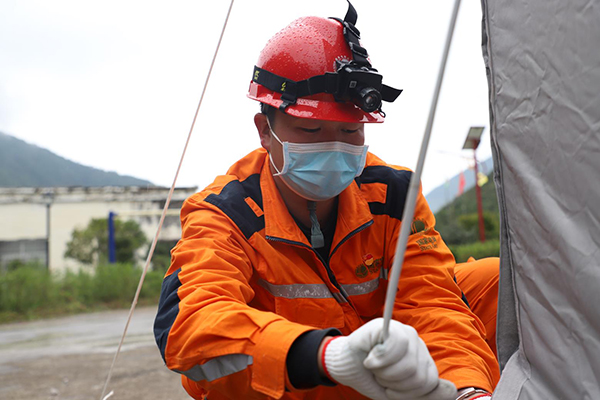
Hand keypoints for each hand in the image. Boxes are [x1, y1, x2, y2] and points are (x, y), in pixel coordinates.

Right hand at [323, 318, 455, 399]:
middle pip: (417, 375)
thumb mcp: (401, 393)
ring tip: (375, 367)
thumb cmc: (373, 378)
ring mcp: (400, 330)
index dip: (406, 392)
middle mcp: (415, 341)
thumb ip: (428, 394)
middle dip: (394, 384)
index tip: (391, 388)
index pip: (428, 382)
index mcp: (422, 357)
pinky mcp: (384, 325)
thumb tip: (452, 390)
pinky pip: (394, 346)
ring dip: (385, 374)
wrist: (345, 367)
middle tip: (381, 376)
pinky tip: (369, 359)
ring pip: (408, 364)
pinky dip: (378, 361)